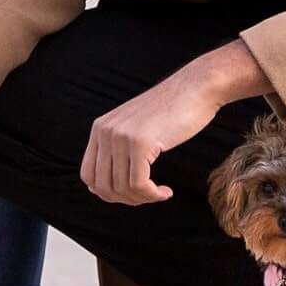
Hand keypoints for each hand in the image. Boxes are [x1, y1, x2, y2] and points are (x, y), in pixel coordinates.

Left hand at [81, 63, 225, 205]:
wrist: (196, 87)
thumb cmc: (172, 112)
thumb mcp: (134, 127)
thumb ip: (114, 151)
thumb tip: (94, 190)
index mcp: (100, 127)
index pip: (88, 175)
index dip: (108, 193)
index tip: (132, 193)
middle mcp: (105, 130)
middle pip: (103, 186)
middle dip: (127, 199)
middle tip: (148, 195)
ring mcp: (121, 136)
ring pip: (122, 188)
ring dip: (143, 198)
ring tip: (159, 192)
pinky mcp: (140, 142)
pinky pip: (139, 185)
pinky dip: (153, 195)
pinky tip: (166, 191)